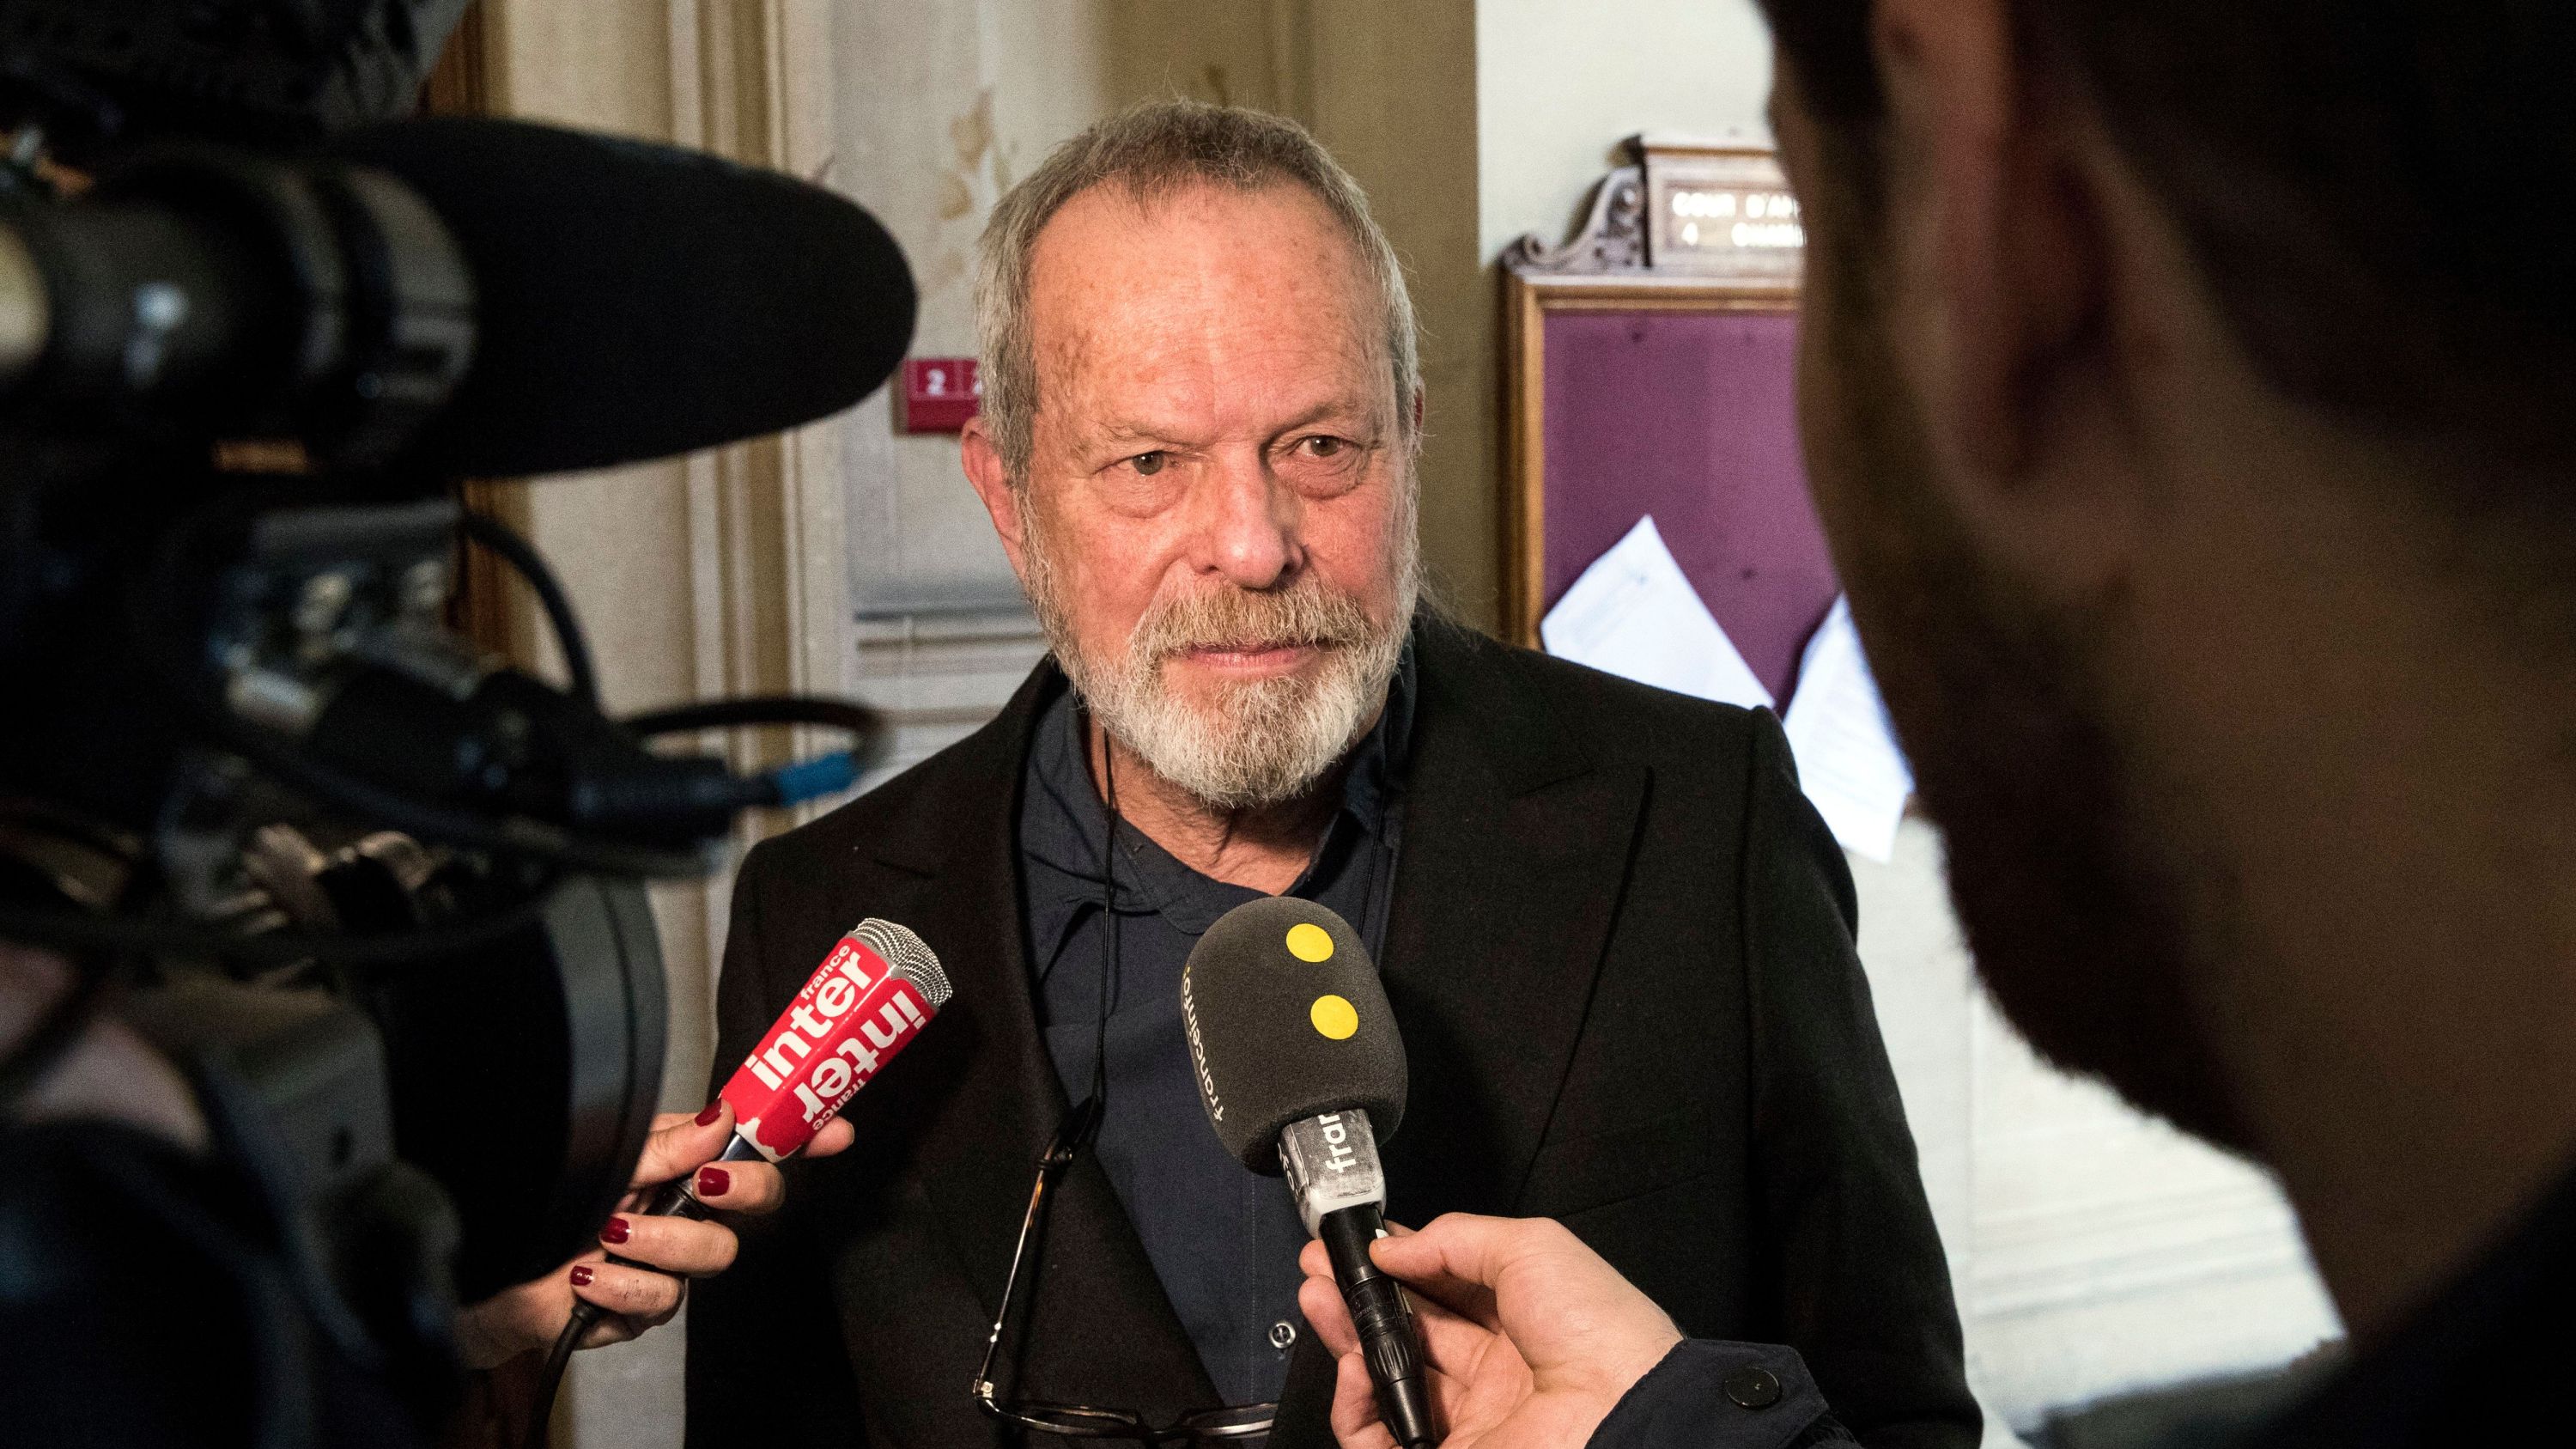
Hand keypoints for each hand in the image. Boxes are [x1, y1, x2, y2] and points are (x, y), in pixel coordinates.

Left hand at [451, 1100, 854, 1367]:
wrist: (458, 1283)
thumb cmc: (518, 1204)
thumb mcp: (594, 1158)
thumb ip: (662, 1146)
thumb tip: (722, 1120)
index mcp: (669, 1156)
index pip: (749, 1140)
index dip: (800, 1136)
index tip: (837, 1129)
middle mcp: (673, 1205)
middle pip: (758, 1201)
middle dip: (742, 1190)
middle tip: (704, 1185)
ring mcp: (658, 1261)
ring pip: (714, 1255)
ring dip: (660, 1244)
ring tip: (607, 1235)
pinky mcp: (634, 1312)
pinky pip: (659, 1304)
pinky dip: (618, 1288)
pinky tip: (581, 1279)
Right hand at [1297, 1213, 1682, 1448]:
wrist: (1619, 1413)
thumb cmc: (1595, 1329)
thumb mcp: (1531, 1248)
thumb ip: (1454, 1238)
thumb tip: (1390, 1248)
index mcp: (1521, 1323)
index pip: (1441, 1291)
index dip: (1396, 1266)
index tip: (1355, 1245)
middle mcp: (1493, 1375)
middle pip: (1407, 1333)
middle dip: (1359, 1297)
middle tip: (1319, 1269)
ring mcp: (1467, 1422)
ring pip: (1385, 1382)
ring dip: (1345, 1338)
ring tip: (1319, 1300)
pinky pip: (1378, 1437)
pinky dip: (1352, 1404)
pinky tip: (1353, 1365)